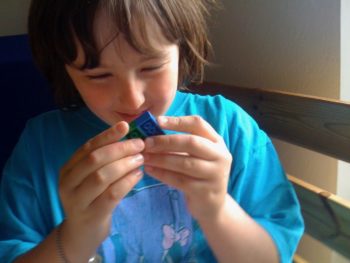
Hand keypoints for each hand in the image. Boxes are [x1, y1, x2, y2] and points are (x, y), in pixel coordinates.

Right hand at [58, 121, 144, 257]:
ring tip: (141, 159)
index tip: (126, 126)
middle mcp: (68, 183)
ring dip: (125, 164)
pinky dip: (127, 181)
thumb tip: (128, 137)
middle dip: (120, 149)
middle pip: (95, 159)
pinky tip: (138, 175)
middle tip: (139, 144)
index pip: (88, 147)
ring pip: (102, 176)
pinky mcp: (91, 215)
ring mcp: (77, 201)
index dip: (107, 135)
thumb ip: (103, 160)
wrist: (81, 233)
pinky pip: (112, 194)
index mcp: (67, 169)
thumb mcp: (91, 178)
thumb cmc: (91, 199)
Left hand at [143, 116, 231, 221]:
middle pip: (191, 142)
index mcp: (216, 141)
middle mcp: (220, 156)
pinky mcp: (205, 191)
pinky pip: (180, 180)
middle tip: (146, 143)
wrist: (212, 205)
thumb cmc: (198, 174)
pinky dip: (162, 174)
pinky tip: (149, 170)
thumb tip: (151, 131)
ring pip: (184, 163)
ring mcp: (215, 174)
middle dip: (166, 141)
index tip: (157, 121)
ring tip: (144, 157)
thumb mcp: (196, 155)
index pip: (198, 124)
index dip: (178, 121)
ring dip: (161, 158)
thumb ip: (180, 143)